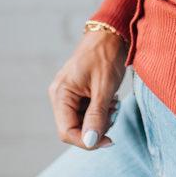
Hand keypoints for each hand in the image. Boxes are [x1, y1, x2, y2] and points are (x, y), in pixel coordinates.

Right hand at [48, 26, 126, 149]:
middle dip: (96, 128)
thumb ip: (96, 116)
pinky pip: (87, 113)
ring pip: (83, 122)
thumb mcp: (104, 88)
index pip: (67, 131)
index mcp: (61, 94)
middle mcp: (60, 96)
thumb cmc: (106, 56)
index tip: (109, 140)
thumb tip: (90, 141)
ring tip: (114, 104)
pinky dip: (100, 112)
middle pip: (74, 129)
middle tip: (114, 113)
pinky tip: (110, 101)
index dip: (87, 141)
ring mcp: (69, 95)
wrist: (111, 35)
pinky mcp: (78, 94)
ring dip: (100, 120)